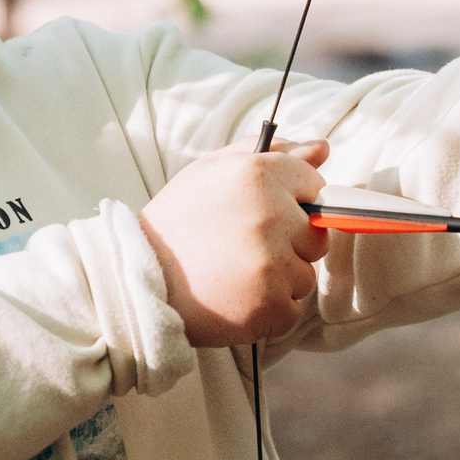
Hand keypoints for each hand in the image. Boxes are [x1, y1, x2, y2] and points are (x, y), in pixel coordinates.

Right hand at [139, 138, 330, 345]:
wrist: (137, 279)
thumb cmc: (178, 222)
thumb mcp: (213, 172)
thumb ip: (272, 153)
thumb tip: (322, 148)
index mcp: (259, 174)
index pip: (313, 187)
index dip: (291, 204)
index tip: (261, 216)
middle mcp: (270, 215)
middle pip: (316, 237)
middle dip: (289, 245)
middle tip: (243, 248)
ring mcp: (271, 263)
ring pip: (305, 276)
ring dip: (277, 281)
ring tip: (233, 274)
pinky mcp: (268, 305)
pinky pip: (291, 310)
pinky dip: (267, 311)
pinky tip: (234, 298)